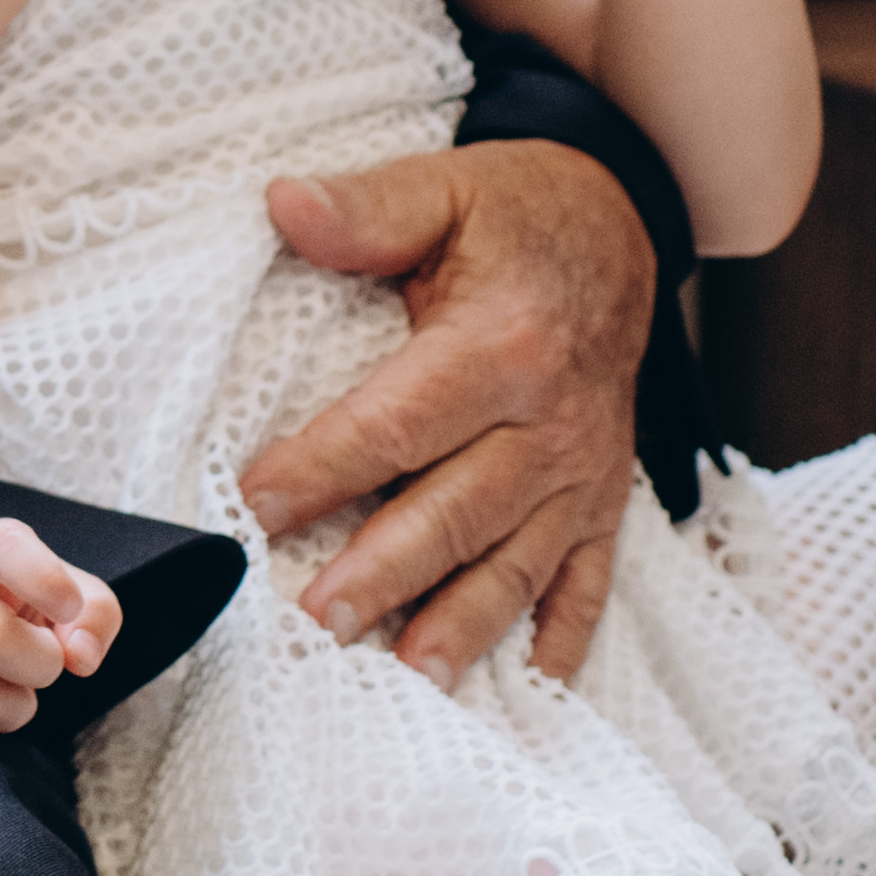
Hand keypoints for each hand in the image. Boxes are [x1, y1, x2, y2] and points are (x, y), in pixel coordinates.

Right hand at [0, 514, 120, 740]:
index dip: (51, 586)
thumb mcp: (65, 590)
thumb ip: (96, 613)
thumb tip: (80, 657)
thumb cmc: (12, 603)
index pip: (7, 548)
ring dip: (10, 710)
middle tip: (42, 666)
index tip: (66, 611)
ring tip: (8, 692)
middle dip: (40, 669)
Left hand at [237, 137, 656, 682]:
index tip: (254, 504)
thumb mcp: (442, 188)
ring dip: (462, 622)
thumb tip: (283, 203)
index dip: (322, 467)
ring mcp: (584, 472)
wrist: (621, 225)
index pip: (397, 421)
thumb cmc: (515, 213)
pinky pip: (588, 579)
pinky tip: (526, 686)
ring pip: (516, 561)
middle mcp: (551, 422)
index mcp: (502, 346)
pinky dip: (559, 636)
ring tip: (406, 676)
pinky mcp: (605, 499)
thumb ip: (366, 206)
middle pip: (455, 509)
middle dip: (384, 572)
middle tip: (316, 621)